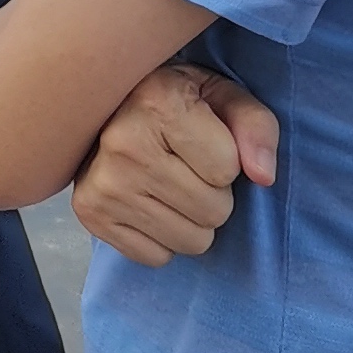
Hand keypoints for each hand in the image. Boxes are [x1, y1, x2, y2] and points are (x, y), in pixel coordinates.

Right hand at [69, 63, 278, 265]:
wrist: (102, 105)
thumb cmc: (172, 101)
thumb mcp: (221, 95)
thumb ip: (256, 126)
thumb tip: (263, 176)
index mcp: (158, 103)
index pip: (227, 170)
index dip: (226, 160)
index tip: (204, 141)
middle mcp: (123, 144)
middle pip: (213, 212)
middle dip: (212, 193)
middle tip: (187, 167)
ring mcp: (102, 183)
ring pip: (190, 242)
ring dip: (191, 220)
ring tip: (170, 185)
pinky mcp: (90, 213)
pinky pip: (156, 257)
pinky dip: (160, 237)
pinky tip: (148, 201)